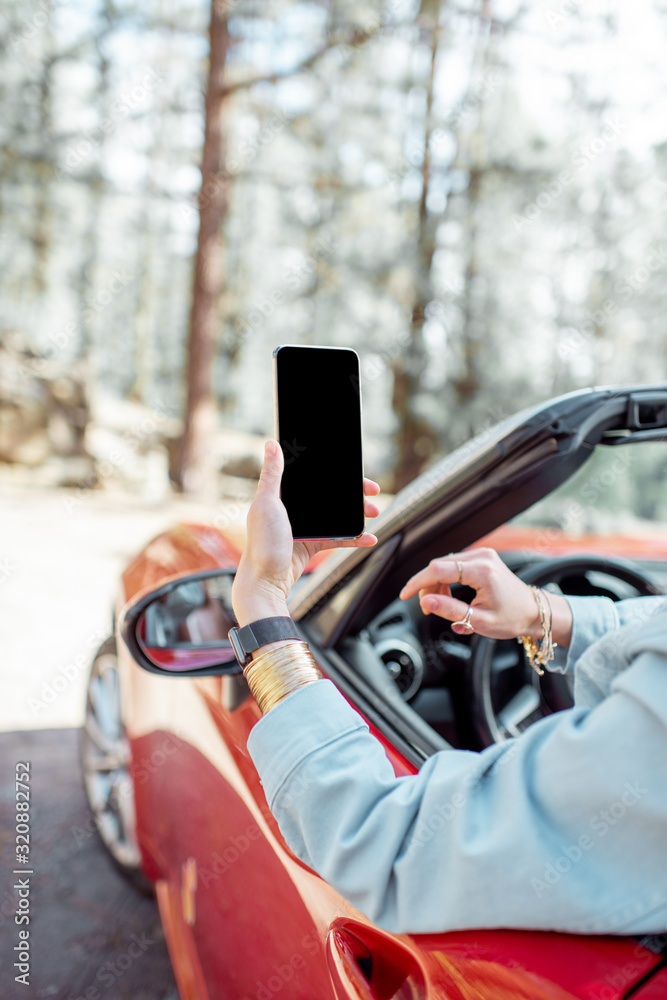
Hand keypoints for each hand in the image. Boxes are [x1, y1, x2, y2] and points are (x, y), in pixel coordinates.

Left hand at [232, 439, 379, 626]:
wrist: (265, 582)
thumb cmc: (261, 543)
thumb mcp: (267, 503)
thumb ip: (272, 474)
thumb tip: (271, 443)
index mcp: (283, 495)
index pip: (314, 477)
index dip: (335, 473)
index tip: (354, 471)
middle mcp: (295, 508)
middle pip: (330, 495)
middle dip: (353, 493)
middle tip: (372, 492)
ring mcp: (305, 526)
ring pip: (338, 515)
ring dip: (358, 513)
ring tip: (374, 513)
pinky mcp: (313, 544)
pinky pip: (339, 538)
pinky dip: (355, 538)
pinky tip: (369, 537)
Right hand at [399, 547, 571, 644]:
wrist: (534, 612)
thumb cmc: (512, 618)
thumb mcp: (479, 621)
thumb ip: (451, 610)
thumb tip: (427, 602)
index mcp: (482, 571)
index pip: (437, 570)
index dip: (417, 582)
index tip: (405, 595)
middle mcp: (482, 557)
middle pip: (439, 566)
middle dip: (427, 587)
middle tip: (428, 609)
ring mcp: (483, 555)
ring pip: (444, 565)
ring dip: (436, 585)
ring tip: (440, 605)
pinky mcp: (482, 558)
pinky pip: (454, 566)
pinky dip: (446, 580)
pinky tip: (449, 596)